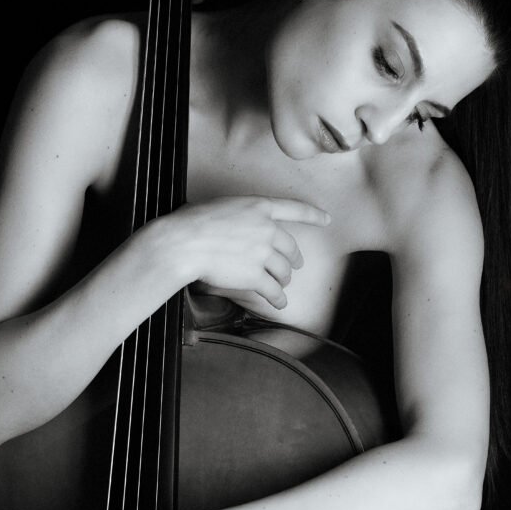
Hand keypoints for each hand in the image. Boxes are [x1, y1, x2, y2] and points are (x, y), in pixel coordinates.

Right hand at [151, 196, 330, 309]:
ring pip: (283, 271)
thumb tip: (232, 225)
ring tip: (281, 285)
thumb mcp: (220, 206)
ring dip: (284, 280)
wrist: (183, 243)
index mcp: (258, 206)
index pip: (294, 209)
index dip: (313, 215)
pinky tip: (279, 303)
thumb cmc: (191, 222)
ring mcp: (263, 253)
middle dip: (294, 259)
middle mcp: (266, 229)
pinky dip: (278, 299)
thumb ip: (236, 215)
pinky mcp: (255, 275)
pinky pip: (273, 290)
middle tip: (294, 266)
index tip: (326, 220)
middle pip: (290, 247)